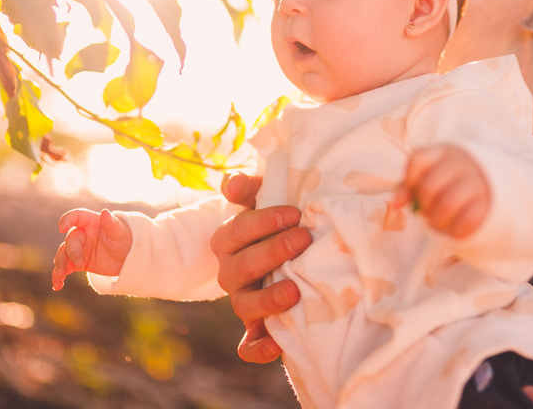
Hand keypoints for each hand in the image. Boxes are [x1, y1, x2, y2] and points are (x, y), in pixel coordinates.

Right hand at [51, 208, 132, 290]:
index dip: (67, 220)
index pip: (76, 217)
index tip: (62, 229)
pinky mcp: (77, 263)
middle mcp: (82, 234)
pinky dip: (59, 276)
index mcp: (91, 222)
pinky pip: (65, 268)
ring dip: (59, 265)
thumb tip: (104, 212)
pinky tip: (57, 285)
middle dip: (73, 253)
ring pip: (63, 255)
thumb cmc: (125, 239)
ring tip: (60, 276)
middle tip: (80, 266)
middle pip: (70, 241)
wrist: (128, 257)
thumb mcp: (120, 232)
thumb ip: (111, 223)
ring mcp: (78, 249)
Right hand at [211, 173, 312, 362]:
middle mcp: (230, 272)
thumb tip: (232, 184)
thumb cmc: (276, 219)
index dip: (265, 221)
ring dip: (267, 300)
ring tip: (294, 291)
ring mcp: (242, 300)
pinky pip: (248, 344)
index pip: (238, 229)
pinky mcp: (256, 326)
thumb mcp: (263, 198)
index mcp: (228, 240)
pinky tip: (277, 346)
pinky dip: (258, 349)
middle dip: (273, 252)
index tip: (295, 213)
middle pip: (244, 266)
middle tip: (304, 239)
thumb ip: (250, 188)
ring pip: (244, 305)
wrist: (282, 251)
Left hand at [392, 144, 490, 238]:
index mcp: (442, 152)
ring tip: (436, 224)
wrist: (491, 183)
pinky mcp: (488, 202)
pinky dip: (455, 231)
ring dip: (437, 222)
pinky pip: (467, 221)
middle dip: (423, 206)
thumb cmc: (449, 180)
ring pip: (447, 206)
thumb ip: (409, 185)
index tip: (413, 194)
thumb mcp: (430, 174)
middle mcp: (460, 163)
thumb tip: (396, 204)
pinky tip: (452, 231)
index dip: (409, 181)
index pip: (418, 160)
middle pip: (430, 187)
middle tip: (426, 214)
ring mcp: (476, 182)